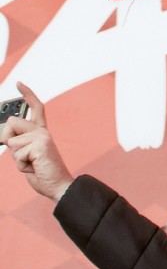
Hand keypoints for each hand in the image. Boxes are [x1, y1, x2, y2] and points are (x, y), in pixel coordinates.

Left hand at [1, 84, 74, 202]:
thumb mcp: (25, 155)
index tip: (19, 83)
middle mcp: (43, 131)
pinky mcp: (41, 146)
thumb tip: (5, 133)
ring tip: (31, 164)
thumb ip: (17, 142)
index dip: (27, 94)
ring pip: (11, 141)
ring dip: (16, 157)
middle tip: (23, 155)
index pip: (36, 108)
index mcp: (41, 132)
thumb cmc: (42, 172)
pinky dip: (21, 164)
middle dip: (8, 139)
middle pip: (12, 123)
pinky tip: (34, 166)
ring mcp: (43, 137)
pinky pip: (17, 153)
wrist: (58, 185)